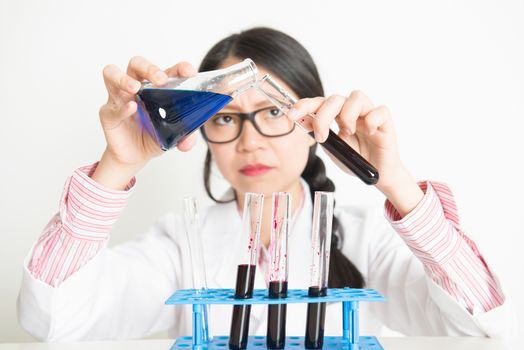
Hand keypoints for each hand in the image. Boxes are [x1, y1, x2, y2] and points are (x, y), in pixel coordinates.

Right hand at [92, 57, 197, 189]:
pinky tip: (131, 108)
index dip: (179, 68)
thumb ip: (185, 137)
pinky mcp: (108, 113)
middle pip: (137, 64)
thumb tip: (188, 143)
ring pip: (112, 74)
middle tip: (161, 79)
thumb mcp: (173, 137)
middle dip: (149, 68)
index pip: (168, 71)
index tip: (189, 72)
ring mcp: (120, 98)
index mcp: (157, 88)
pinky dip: (122, 108)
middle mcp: (137, 87)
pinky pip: (112, 107)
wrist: (135, 156)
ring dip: (123, 78)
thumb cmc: (153, 138)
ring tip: (135, 88)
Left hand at [289, 90, 423, 215]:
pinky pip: (380, 110)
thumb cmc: (356, 159)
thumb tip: (304, 122)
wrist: (377, 174)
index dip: (303, 105)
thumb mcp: (332, 148)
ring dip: (348, 115)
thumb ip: (320, 134)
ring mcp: (368, 113)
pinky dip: (371, 120)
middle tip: (321, 137)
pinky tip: (369, 133)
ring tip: (349, 133)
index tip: (290, 115)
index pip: (319, 102)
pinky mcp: (385, 121)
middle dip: (323, 117)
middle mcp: (352, 110)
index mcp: (337, 115)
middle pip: (335, 98)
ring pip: (356, 96)